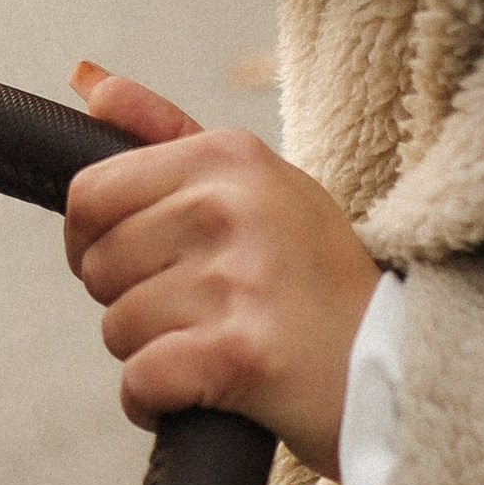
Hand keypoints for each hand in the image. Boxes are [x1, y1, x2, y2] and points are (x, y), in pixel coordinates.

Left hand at [62, 65, 379, 478]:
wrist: (396, 369)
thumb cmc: (311, 277)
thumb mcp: (257, 183)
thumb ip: (166, 130)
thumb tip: (87, 82)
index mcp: (229, 156)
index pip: (90, 193)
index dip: (92, 241)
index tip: (137, 263)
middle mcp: (232, 206)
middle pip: (99, 265)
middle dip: (130, 302)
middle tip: (197, 312)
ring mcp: (239, 278)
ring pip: (117, 328)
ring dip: (151, 352)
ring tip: (215, 346)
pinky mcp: (240, 354)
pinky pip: (139, 382)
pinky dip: (154, 402)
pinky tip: (202, 393)